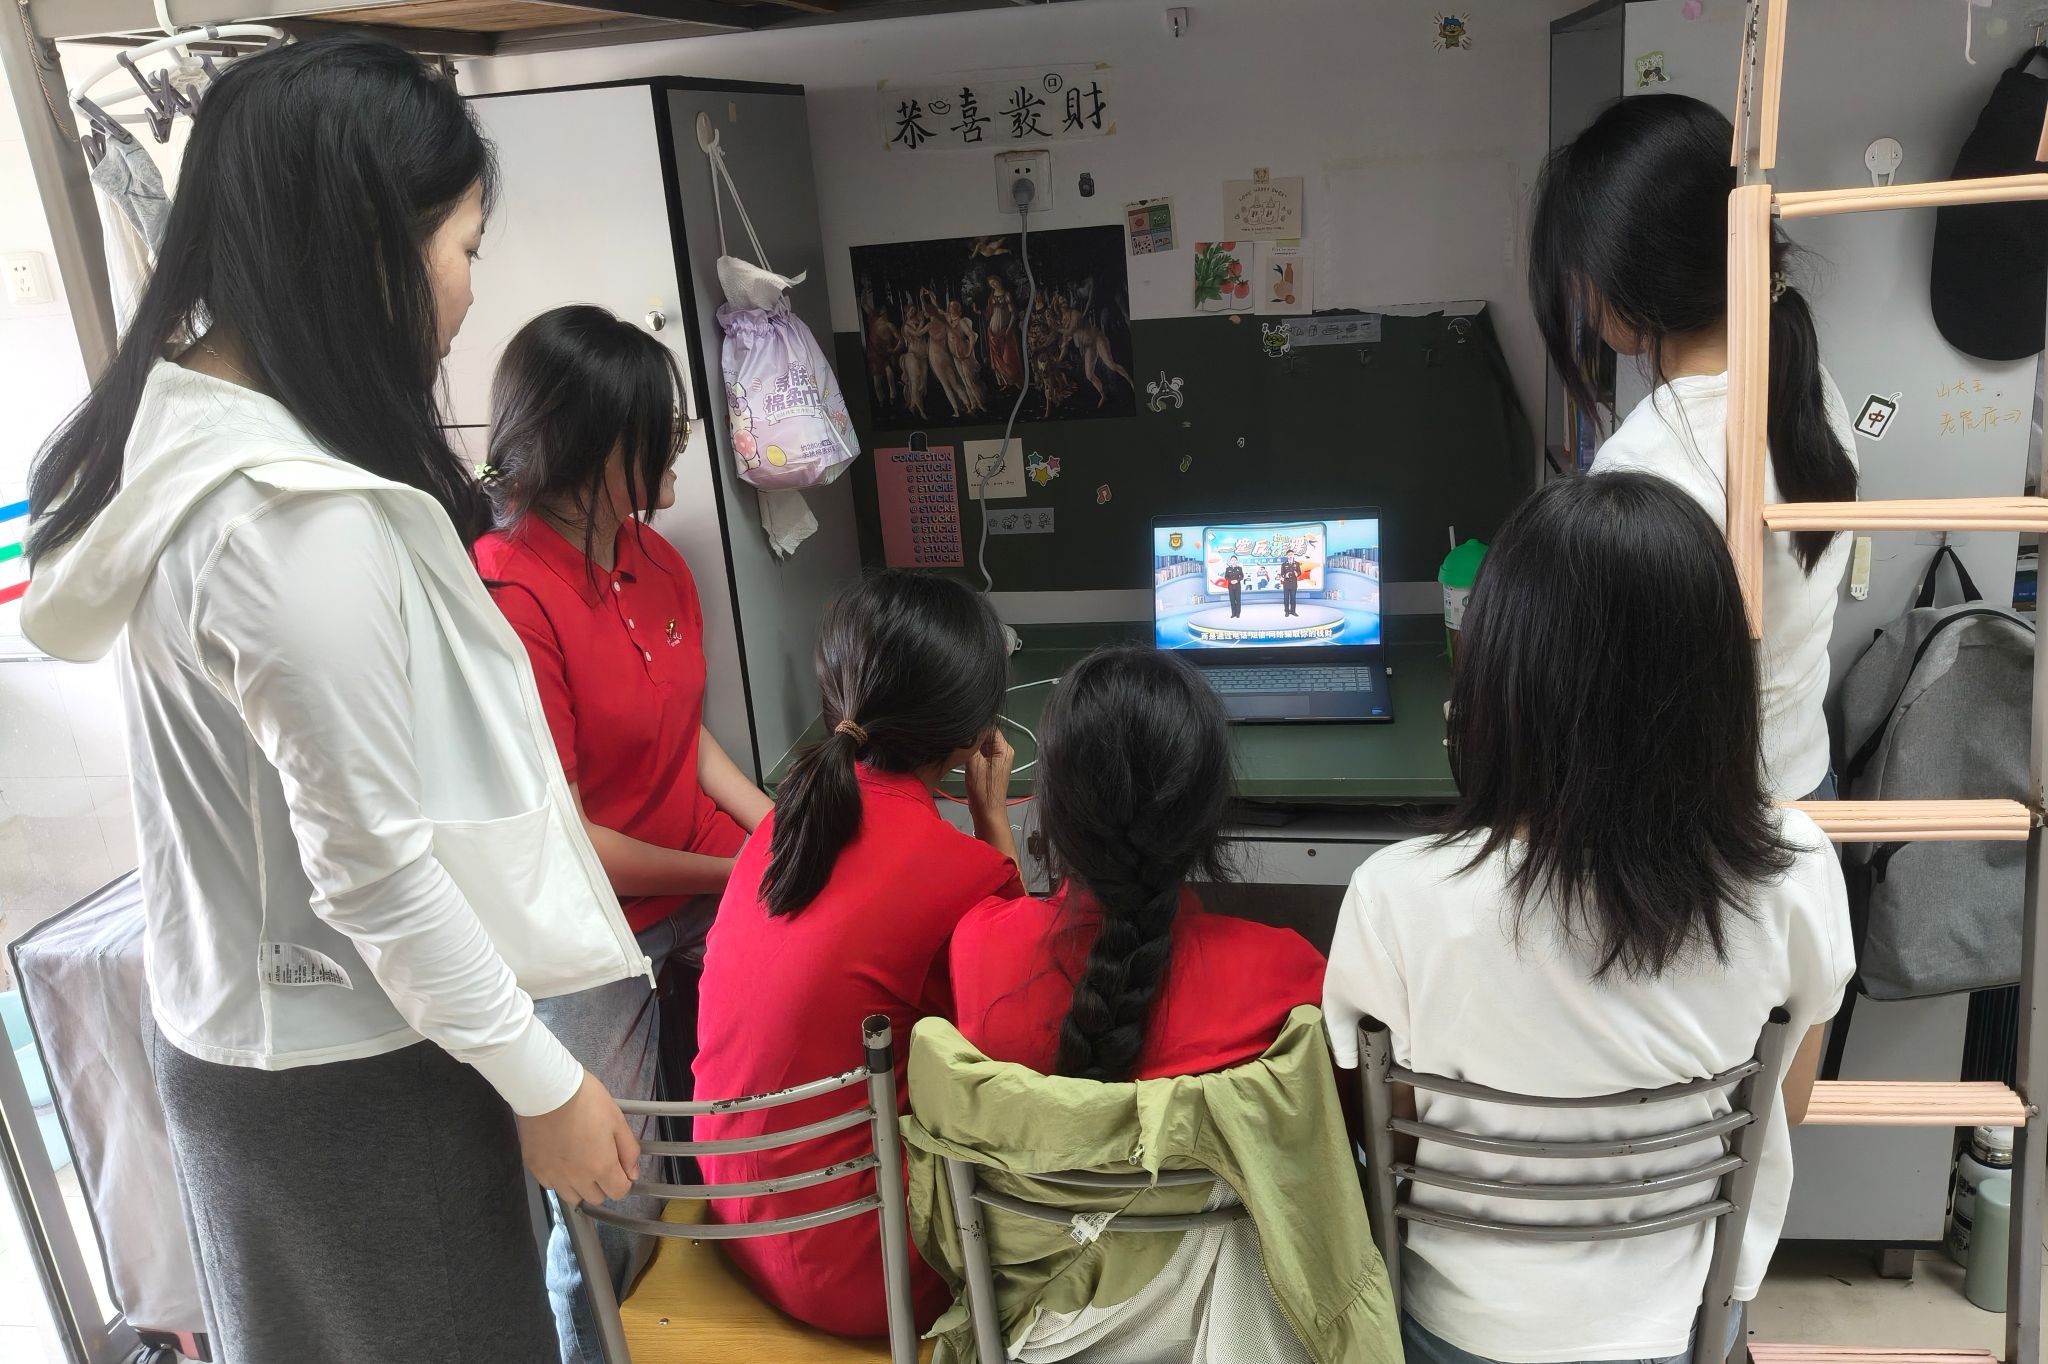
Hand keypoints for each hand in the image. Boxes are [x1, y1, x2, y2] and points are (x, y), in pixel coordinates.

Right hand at [516, 1071, 639, 1208]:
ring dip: (580, 1187)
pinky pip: (551, 1185)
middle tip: (600, 1161)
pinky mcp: (535, 1169)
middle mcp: (577, 1179)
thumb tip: (633, 1174)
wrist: (546, 1091)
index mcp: (601, 1167)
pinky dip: (559, 1179)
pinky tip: (561, 1160)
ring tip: (580, 1164)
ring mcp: (553, 1176)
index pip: (619, 1192)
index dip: (623, 1181)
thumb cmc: (586, 1100)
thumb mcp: (617, 1119)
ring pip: (572, 1197)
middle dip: (603, 1184)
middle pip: (596, 1198)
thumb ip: (629, 1150)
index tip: (620, 1167)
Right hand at [965, 728, 1014, 819]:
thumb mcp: (974, 763)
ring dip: (970, 744)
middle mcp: (1003, 751)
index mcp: (1004, 748)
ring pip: (981, 744)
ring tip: (958, 745)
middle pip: (985, 734)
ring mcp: (996, 759)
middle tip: (958, 736)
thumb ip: (971, 743)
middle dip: (971, 735)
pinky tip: (961, 754)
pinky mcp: (989, 766)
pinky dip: (970, 752)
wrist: (986, 811)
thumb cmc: (983, 789)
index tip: (961, 727)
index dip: (975, 726)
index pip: (990, 727)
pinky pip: (979, 752)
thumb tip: (965, 728)